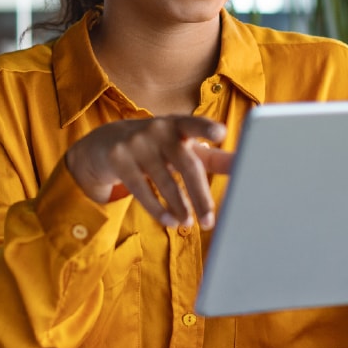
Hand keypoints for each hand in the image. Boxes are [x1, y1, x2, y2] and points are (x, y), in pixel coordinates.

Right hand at [65, 116, 233, 228]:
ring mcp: (136, 143)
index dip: (207, 127)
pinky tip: (170, 221)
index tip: (221, 132)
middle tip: (209, 221)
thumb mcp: (182, 146)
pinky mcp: (118, 159)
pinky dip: (157, 209)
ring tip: (189, 224)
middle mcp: (158, 129)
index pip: (194, 124)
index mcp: (178, 124)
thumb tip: (243, 165)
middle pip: (186, 164)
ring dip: (180, 206)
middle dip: (200, 195)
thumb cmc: (156, 146)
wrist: (104, 143)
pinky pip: (141, 190)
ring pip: (165, 181)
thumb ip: (212, 157)